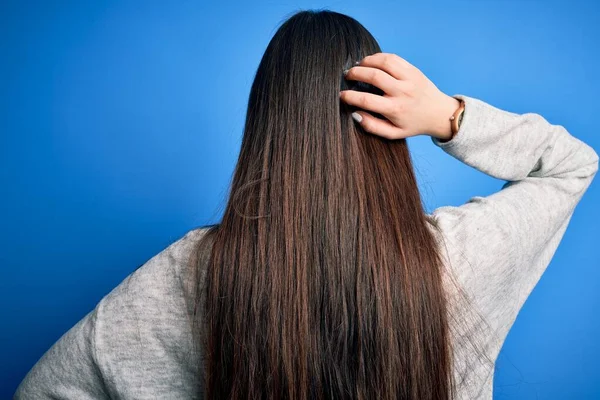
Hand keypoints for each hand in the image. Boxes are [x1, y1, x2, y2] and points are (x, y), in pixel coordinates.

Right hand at [339, 52, 459, 140]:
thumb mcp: (393, 133)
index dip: (350, 96)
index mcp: (395, 109)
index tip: (341, 95)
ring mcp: (409, 78)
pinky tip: (371, 62)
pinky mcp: (413, 69)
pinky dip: (378, 57)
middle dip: (355, 73)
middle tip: (347, 76)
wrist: (439, 114)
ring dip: (366, 61)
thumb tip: (355, 114)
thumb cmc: (413, 124)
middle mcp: (402, 92)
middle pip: (374, 76)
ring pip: (384, 62)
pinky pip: (393, 58)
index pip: (367, 100)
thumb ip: (372, 126)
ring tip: (358, 66)